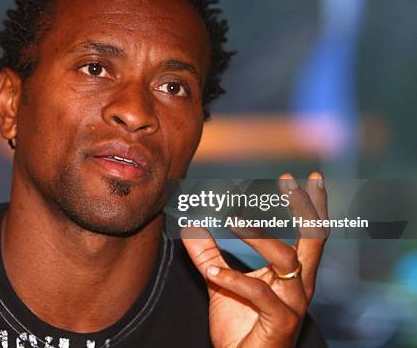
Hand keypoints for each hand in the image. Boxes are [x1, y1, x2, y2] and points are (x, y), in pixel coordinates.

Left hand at [181, 172, 327, 347]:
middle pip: (312, 239)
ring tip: (233, 220)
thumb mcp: (220, 282)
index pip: (307, 234)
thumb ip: (208, 254)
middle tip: (290, 182)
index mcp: (292, 273)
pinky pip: (260, 294)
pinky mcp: (280, 322)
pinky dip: (235, 280)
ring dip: (260, 237)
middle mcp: (299, 285)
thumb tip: (190, 225)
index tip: (298, 178)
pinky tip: (212, 274)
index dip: (306, 205)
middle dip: (304, 208)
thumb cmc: (239, 324)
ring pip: (288, 261)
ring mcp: (292, 303)